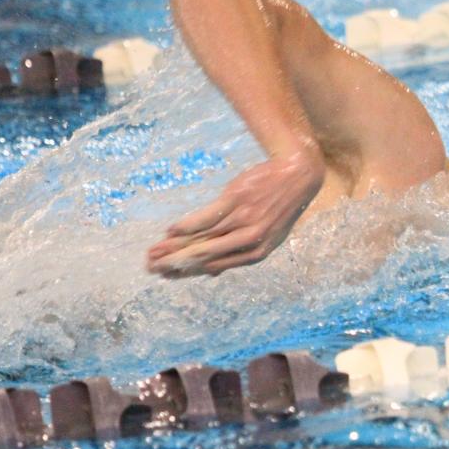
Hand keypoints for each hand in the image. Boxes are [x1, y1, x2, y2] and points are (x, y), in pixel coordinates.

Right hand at [146, 151, 323, 276]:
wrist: (298, 173)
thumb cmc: (278, 205)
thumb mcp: (267, 236)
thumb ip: (239, 253)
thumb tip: (212, 273)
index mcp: (256, 253)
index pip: (213, 266)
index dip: (186, 272)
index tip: (165, 275)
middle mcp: (249, 240)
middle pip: (203, 256)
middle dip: (174, 263)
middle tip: (150, 267)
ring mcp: (243, 220)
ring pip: (202, 239)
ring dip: (174, 247)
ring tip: (153, 251)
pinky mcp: (236, 200)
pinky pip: (206, 218)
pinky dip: (187, 225)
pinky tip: (171, 231)